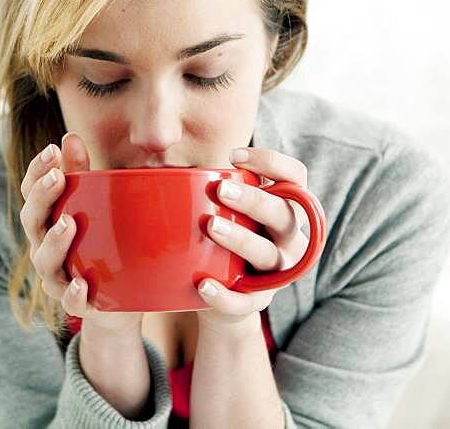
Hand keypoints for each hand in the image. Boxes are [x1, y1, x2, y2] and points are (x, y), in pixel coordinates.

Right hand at [18, 131, 143, 335]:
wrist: (118, 302)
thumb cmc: (100, 244)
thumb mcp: (93, 206)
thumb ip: (82, 173)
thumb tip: (71, 136)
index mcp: (47, 220)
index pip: (31, 192)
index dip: (36, 171)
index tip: (52, 150)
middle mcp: (44, 248)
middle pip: (31, 222)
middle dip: (41, 198)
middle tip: (56, 177)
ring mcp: (58, 278)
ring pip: (45, 261)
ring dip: (54, 242)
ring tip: (68, 223)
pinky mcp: (79, 304)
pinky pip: (71, 303)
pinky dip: (74, 294)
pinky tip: (82, 284)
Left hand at [197, 146, 315, 329]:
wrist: (219, 297)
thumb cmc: (219, 240)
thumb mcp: (221, 210)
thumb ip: (204, 185)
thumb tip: (153, 147)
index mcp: (283, 208)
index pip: (296, 178)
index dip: (274, 163)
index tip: (235, 155)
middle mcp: (288, 238)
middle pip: (285, 215)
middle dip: (254, 200)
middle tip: (220, 189)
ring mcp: (276, 272)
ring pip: (268, 254)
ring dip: (241, 239)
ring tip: (210, 227)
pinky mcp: (258, 302)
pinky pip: (246, 301)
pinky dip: (226, 295)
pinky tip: (203, 284)